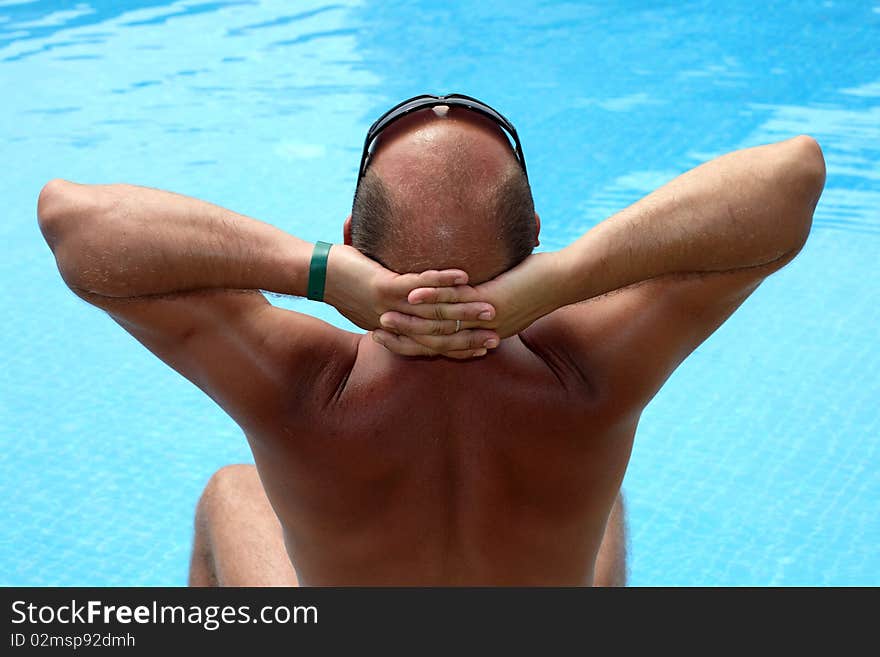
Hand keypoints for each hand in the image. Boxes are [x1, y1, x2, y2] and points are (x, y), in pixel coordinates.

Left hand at [324, 244, 501, 358]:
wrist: (315, 274)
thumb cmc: (345, 283)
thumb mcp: (372, 301)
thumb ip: (395, 302)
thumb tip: (414, 299)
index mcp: (394, 330)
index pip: (433, 345)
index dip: (460, 347)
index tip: (486, 347)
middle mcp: (394, 324)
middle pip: (439, 335)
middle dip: (470, 335)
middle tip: (498, 334)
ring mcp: (389, 307)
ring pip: (434, 313)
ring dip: (464, 309)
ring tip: (491, 306)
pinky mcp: (383, 287)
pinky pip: (418, 286)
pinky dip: (441, 281)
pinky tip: (463, 275)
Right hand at [376, 252, 563, 341]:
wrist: (564, 280)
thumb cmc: (537, 281)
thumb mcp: (504, 291)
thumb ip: (483, 293)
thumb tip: (466, 285)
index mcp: (481, 334)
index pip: (440, 345)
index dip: (412, 343)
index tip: (386, 338)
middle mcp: (481, 333)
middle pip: (435, 340)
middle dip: (404, 337)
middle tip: (376, 330)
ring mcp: (485, 320)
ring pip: (440, 324)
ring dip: (410, 320)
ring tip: (383, 314)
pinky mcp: (492, 303)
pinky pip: (454, 303)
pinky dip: (429, 298)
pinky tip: (409, 293)